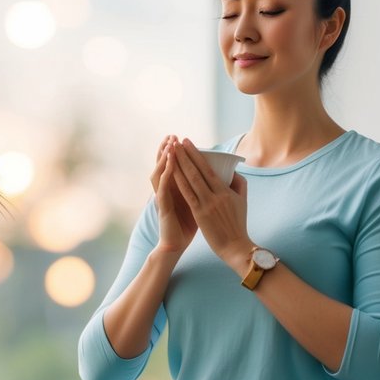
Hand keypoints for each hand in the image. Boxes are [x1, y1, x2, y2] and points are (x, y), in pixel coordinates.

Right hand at [151, 135, 196, 252]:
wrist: (175, 245)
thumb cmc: (186, 226)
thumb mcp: (195, 205)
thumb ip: (202, 192)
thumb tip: (217, 180)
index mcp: (176, 189)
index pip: (175, 167)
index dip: (178, 153)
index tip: (184, 139)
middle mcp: (167, 191)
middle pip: (166, 166)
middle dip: (170, 150)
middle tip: (173, 135)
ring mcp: (163, 198)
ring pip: (161, 174)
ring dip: (165, 159)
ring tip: (170, 145)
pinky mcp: (162, 207)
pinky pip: (162, 189)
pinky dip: (166, 176)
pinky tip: (170, 166)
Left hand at [169, 138, 253, 272]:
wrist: (235, 246)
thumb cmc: (238, 224)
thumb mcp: (242, 201)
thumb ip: (238, 183)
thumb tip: (231, 171)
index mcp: (226, 191)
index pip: (208, 168)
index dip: (197, 154)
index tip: (188, 143)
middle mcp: (215, 195)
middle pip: (197, 171)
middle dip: (186, 155)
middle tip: (177, 142)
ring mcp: (206, 204)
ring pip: (190, 181)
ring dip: (179, 165)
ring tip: (172, 152)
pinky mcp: (199, 214)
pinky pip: (187, 194)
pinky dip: (179, 182)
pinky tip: (172, 173)